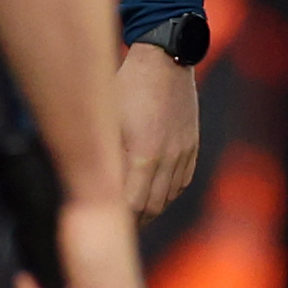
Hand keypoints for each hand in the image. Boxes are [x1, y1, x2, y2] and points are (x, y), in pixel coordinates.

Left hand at [117, 40, 202, 217]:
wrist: (164, 61)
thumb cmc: (127, 87)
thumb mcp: (107, 120)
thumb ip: (105, 156)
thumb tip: (95, 184)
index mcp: (143, 154)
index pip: (132, 204)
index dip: (119, 218)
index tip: (105, 222)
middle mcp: (167, 158)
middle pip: (152, 207)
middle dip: (134, 221)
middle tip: (116, 226)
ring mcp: (183, 153)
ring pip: (168, 197)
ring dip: (151, 209)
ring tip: (133, 213)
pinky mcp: (192, 147)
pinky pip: (181, 182)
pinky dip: (166, 194)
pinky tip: (154, 193)